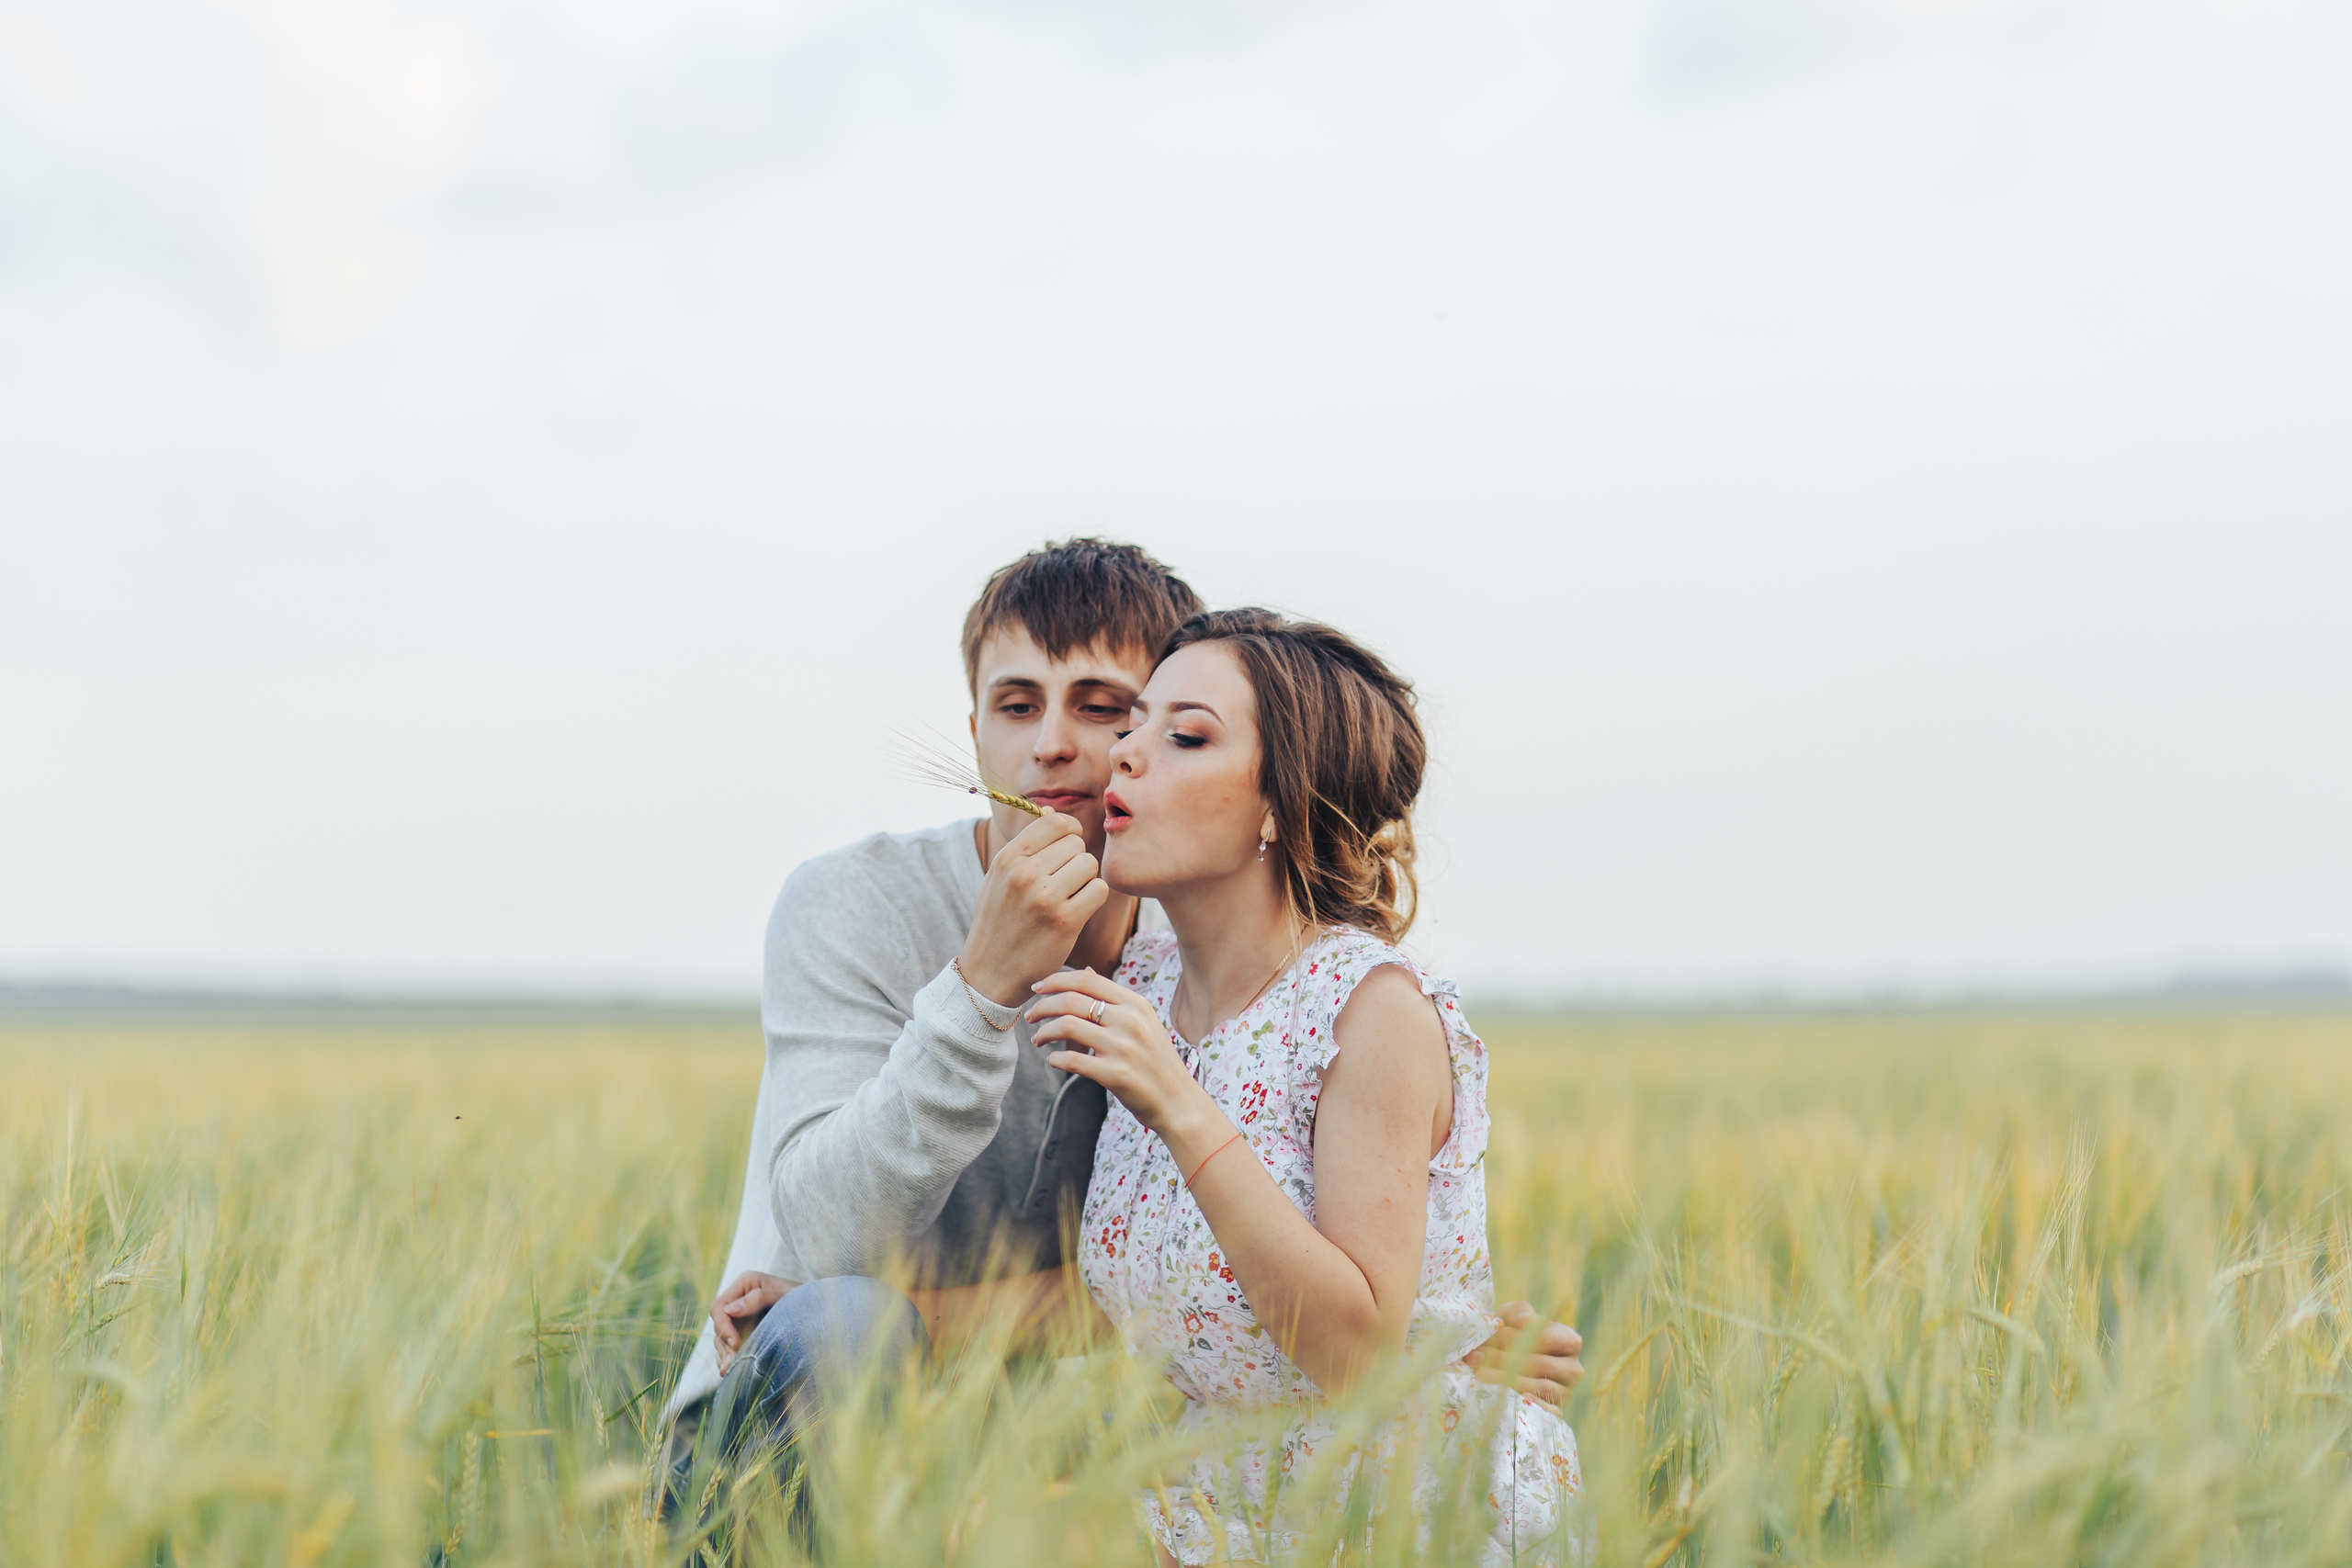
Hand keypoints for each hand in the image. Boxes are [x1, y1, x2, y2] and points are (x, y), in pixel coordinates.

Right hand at [710, 1271, 797, 1374]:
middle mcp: (738, 1298)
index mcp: (745, 1283)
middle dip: (725, 1345)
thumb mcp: (786, 1295)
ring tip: (733, 1370)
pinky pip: (727, 1347)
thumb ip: (759, 1298)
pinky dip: (728, 1358)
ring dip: (725, 1355)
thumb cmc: (804, 1298)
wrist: (818, 1308)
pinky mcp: (743, 1330)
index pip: (719, 1307)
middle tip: (735, 1365)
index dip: (723, 1327)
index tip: (736, 1344)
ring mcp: (740, 1315)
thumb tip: (730, 1309)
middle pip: (718, 1325)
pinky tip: (734, 1369)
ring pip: (720, 1339)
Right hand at [955, 812, 1111, 1004]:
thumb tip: (1052, 812)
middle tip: (1064, 883)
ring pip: (1090, 865)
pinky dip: (1093, 898)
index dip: (1070, 832)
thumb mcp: (998, 878)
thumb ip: (1025, 846)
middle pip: (1076, 844)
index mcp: (1007, 858)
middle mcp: (1024, 873)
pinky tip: (1078, 910)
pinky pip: (1099, 890)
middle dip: (1076, 861)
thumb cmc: (997, 922)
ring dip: (1086, 880)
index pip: (1056, 822)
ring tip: (1069, 897)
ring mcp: (1045, 897)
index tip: (1067, 849)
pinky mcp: (1065, 921)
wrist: (989, 974)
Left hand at [1027, 969, 1213, 1138]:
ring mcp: (1123, 1047)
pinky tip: (1053, 1061)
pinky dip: (1055, 1059)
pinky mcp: (1115, 1074)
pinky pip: (1071, 1060)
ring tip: (1038, 1040)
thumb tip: (1085, 972)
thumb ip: (1113, 998)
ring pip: (1066, 1026)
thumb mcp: (1142, 1021)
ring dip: (1044, 1032)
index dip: (1055, 980)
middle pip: (1071, 1000)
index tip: (1037, 989)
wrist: (1178, 1101)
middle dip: (1042, 1006)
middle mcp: (1129, 1020)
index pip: (1086, 980)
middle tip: (1030, 1016)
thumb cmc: (1155, 1061)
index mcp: (1135, 1004)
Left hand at [1467, 1301, 1582, 1409]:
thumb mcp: (1513, 1318)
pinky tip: (1507, 1397)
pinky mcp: (1557, 1413)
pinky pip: (1548, 1413)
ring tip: (1479, 1372)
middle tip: (1475, 1355)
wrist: (1508, 1363)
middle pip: (1540, 1364)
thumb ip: (1517, 1311)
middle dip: (1504, 1359)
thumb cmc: (1513, 1335)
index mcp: (1569, 1341)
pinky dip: (1531, 1405)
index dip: (1518, 1337)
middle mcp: (1573, 1368)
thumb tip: (1522, 1320)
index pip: (1548, 1338)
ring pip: (1540, 1387)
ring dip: (1507, 1380)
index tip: (1492, 1334)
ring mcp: (1566, 1392)